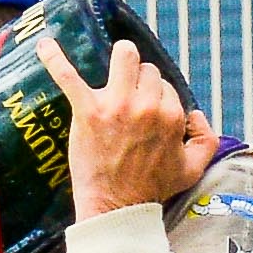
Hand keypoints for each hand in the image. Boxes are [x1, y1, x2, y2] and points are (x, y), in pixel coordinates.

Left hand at [18, 22, 207, 214]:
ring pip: (123, 57)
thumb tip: (197, 114)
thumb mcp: (194, 168)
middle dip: (138, 80)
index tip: (145, 110)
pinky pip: (68, 76)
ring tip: (112, 67)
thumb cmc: (153, 189)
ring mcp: (116, 106)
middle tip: (128, 97)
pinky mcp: (88, 111)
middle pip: (146, 70)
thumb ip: (207, 138)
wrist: (117, 208)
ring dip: (119, 59)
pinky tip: (45, 44)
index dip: (155, 96)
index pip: (165, 86)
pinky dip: (55, 59)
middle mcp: (146, 106)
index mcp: (171, 116)